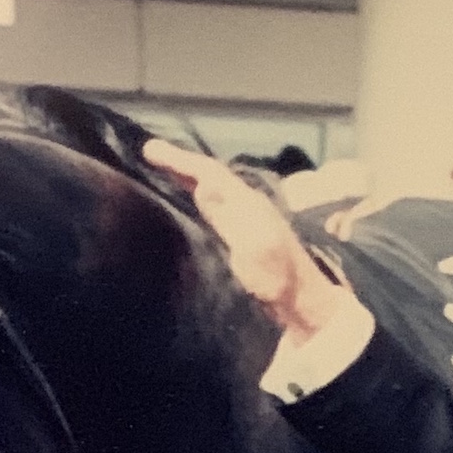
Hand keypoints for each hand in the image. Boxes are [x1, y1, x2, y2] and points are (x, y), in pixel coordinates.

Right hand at [142, 139, 352, 342]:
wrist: (302, 302)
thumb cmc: (277, 278)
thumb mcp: (252, 246)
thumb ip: (229, 217)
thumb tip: (203, 185)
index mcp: (247, 203)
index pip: (210, 172)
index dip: (180, 160)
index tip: (151, 150)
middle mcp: (246, 204)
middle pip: (210, 175)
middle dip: (180, 162)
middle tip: (150, 151)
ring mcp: (246, 219)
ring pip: (211, 187)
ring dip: (187, 176)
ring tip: (162, 169)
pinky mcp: (243, 235)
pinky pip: (213, 204)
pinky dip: (195, 194)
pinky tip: (188, 200)